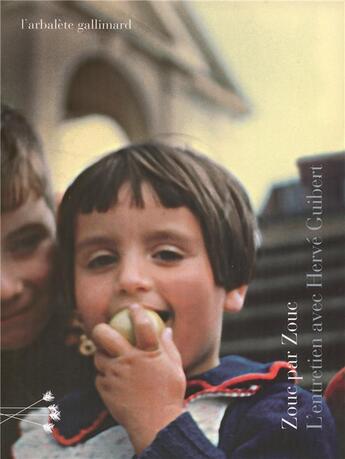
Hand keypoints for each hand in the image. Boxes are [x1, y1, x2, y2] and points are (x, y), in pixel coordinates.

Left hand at [92, 304, 185, 453]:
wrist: (155, 424)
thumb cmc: (169, 395)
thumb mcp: (175, 369)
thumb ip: (169, 347)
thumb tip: (166, 329)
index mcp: (148, 353)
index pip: (142, 324)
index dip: (137, 312)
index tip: (133, 308)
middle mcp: (128, 360)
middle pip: (104, 335)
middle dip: (101, 329)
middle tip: (104, 331)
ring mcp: (114, 375)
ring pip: (98, 356)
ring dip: (103, 355)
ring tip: (110, 358)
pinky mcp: (104, 389)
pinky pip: (100, 376)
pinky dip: (105, 376)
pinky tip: (113, 379)